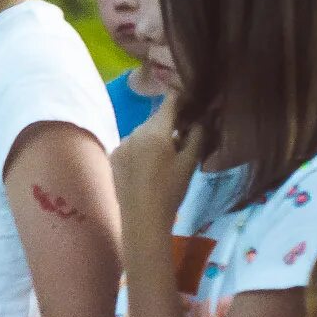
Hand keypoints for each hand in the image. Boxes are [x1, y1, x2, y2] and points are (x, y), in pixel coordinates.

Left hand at [111, 97, 201, 228]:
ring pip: (143, 131)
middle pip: (156, 118)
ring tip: (167, 154)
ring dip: (155, 135)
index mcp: (154, 132)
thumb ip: (197, 135)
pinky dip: (142, 147)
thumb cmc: (171, 191)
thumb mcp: (190, 163)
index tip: (192, 101)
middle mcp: (134, 132)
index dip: (182, 99)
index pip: (169, 103)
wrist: (143, 218)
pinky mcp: (114, 155)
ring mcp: (121, 143)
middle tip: (185, 134)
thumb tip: (202, 116)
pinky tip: (149, 164)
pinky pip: (132, 143)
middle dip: (170, 122)